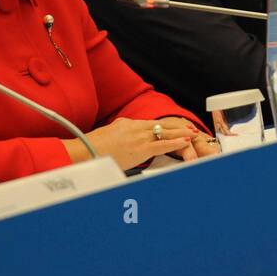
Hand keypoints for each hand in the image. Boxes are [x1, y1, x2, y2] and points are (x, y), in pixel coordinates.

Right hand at [68, 116, 203, 169]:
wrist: (84, 151)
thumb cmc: (91, 147)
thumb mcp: (108, 135)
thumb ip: (120, 134)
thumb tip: (124, 138)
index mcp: (127, 124)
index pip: (150, 124)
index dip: (164, 126)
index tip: (173, 127)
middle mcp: (134, 127)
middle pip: (160, 126)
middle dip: (177, 127)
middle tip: (189, 127)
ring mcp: (138, 137)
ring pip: (164, 133)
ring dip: (180, 133)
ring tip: (192, 133)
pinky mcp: (140, 148)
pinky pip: (162, 145)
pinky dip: (175, 142)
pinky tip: (184, 141)